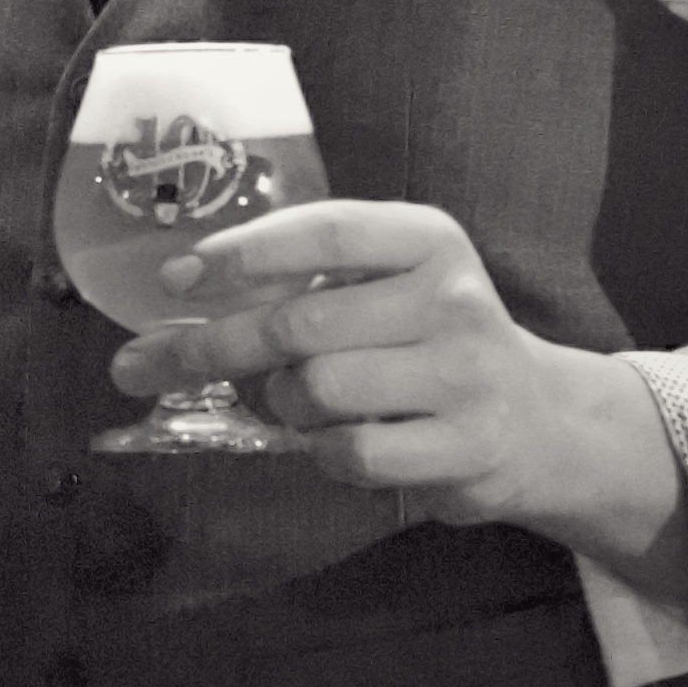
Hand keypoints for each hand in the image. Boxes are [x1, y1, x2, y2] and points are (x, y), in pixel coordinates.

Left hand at [113, 200, 687, 578]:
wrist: (543, 420)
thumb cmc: (433, 338)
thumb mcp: (393, 282)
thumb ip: (314, 278)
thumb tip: (182, 291)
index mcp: (428, 239)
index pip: (321, 233)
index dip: (241, 253)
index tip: (174, 276)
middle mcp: (452, 299)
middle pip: (299, 325)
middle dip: (211, 347)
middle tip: (144, 365)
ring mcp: (465, 377)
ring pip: (317, 392)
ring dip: (281, 404)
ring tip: (294, 402)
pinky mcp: (466, 449)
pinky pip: (350, 453)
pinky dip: (322, 452)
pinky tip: (338, 441)